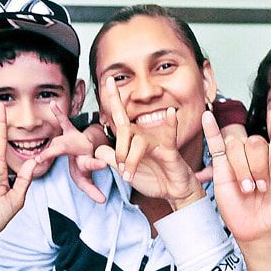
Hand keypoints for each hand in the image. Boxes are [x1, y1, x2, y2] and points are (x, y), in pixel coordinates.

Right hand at [36, 102, 107, 202]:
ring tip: (49, 128)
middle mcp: (83, 149)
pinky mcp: (70, 132)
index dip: (97, 165)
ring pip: (61, 142)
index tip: (104, 164)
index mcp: (89, 161)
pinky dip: (58, 114)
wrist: (87, 150)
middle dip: (56, 152)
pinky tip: (53, 104)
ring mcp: (75, 140)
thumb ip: (93, 190)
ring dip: (53, 141)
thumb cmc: (84, 165)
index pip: (92, 164)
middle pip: (70, 152)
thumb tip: (103, 201)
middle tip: (44, 157)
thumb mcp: (87, 179)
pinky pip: (63, 122)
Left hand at [95, 77, 203, 209]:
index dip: (114, 98)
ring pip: (138, 142)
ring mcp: (157, 140)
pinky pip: (169, 134)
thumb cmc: (152, 178)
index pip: (120, 116)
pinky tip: (171, 112)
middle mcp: (144, 134)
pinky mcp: (170, 149)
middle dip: (119, 149)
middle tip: (121, 168)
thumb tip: (97, 149)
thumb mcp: (125, 170)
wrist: (172, 191)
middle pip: (124, 130)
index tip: (108, 79)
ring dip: (131, 160)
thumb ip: (110, 158)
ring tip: (129, 176)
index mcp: (133, 137)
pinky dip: (170, 123)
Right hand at [202, 75, 270, 242]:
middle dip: (259, 169)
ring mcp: (240, 159)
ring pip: (239, 149)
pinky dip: (210, 130)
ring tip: (249, 191)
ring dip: (244, 173)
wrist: (263, 232)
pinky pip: (216, 144)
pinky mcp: (223, 168)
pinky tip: (207, 116)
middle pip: (257, 142)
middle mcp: (260, 153)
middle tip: (263, 190)